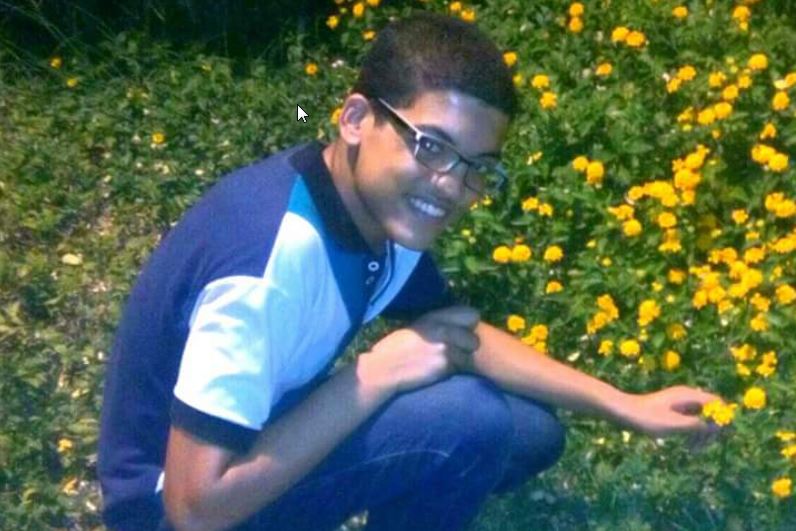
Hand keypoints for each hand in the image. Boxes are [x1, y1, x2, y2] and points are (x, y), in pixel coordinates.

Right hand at [358, 305, 480, 394]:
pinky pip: (458, 369)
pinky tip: (437, 370)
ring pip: (468, 356)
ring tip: (444, 362)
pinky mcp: (444, 367)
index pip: (472, 315)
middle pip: (474, 339)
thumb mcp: (416, 326)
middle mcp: (443, 330)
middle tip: (458, 352)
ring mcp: (445, 349)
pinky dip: (451, 371)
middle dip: (468, 347)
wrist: (384, 368)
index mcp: (436, 317)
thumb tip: (458, 325)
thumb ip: (438, 323)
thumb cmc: (397, 347)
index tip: (464, 331)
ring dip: (460, 360)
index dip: (469, 325)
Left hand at [616, 385, 726, 450]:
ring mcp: (680, 403)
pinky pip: (691, 421)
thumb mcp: (673, 424)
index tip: (715, 437)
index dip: (722, 419)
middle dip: (711, 430)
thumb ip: (696, 425)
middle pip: (711, 412)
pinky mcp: (674, 411)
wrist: (622, 411)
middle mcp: (687, 396)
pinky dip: (692, 432)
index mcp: (688, 395)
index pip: (717, 403)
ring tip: (692, 451)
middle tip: (701, 448)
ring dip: (701, 434)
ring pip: (702, 418)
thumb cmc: (646, 418)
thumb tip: (717, 426)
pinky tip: (687, 446)